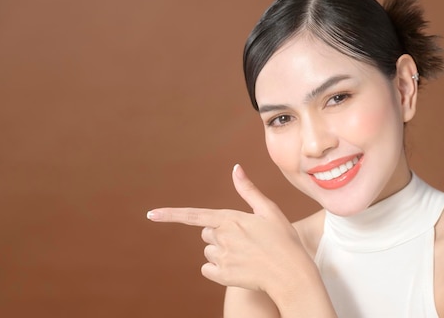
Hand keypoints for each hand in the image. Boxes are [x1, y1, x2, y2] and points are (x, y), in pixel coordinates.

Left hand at [147, 164, 308, 292]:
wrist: (292, 274)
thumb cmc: (284, 240)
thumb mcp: (269, 211)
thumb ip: (248, 190)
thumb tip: (235, 167)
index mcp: (230, 219)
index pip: (193, 215)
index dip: (170, 215)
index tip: (151, 215)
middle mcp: (222, 237)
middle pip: (206, 234)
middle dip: (219, 235)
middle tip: (244, 240)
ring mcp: (222, 257)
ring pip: (208, 252)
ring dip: (221, 253)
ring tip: (245, 255)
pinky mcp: (223, 276)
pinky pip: (208, 269)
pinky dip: (218, 270)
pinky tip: (238, 269)